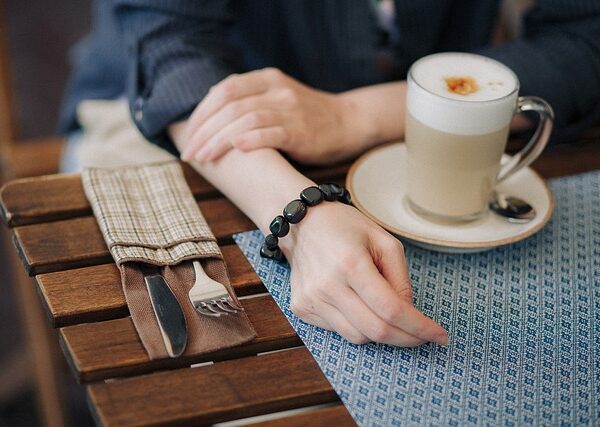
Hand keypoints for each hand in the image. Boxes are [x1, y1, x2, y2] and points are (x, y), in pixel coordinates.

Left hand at [180, 68, 366, 164]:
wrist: (348, 122)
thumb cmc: (306, 117)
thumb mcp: (277, 98)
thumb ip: (249, 101)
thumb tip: (209, 114)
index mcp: (266, 79)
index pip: (224, 90)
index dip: (202, 113)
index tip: (188, 135)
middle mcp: (277, 90)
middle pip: (230, 106)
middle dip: (204, 131)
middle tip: (190, 153)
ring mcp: (290, 109)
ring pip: (245, 120)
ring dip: (219, 140)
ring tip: (204, 158)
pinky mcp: (302, 131)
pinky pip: (272, 133)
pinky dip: (251, 140)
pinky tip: (236, 149)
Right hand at [279, 202, 448, 345]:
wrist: (301, 223)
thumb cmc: (345, 227)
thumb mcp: (384, 241)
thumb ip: (400, 279)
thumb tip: (408, 314)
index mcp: (351, 264)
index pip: (391, 309)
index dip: (419, 327)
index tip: (440, 336)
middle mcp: (327, 285)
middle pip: (376, 330)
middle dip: (407, 339)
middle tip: (423, 336)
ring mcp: (311, 299)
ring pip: (357, 337)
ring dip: (382, 333)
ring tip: (388, 314)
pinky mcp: (302, 307)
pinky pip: (339, 331)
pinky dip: (357, 325)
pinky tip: (359, 305)